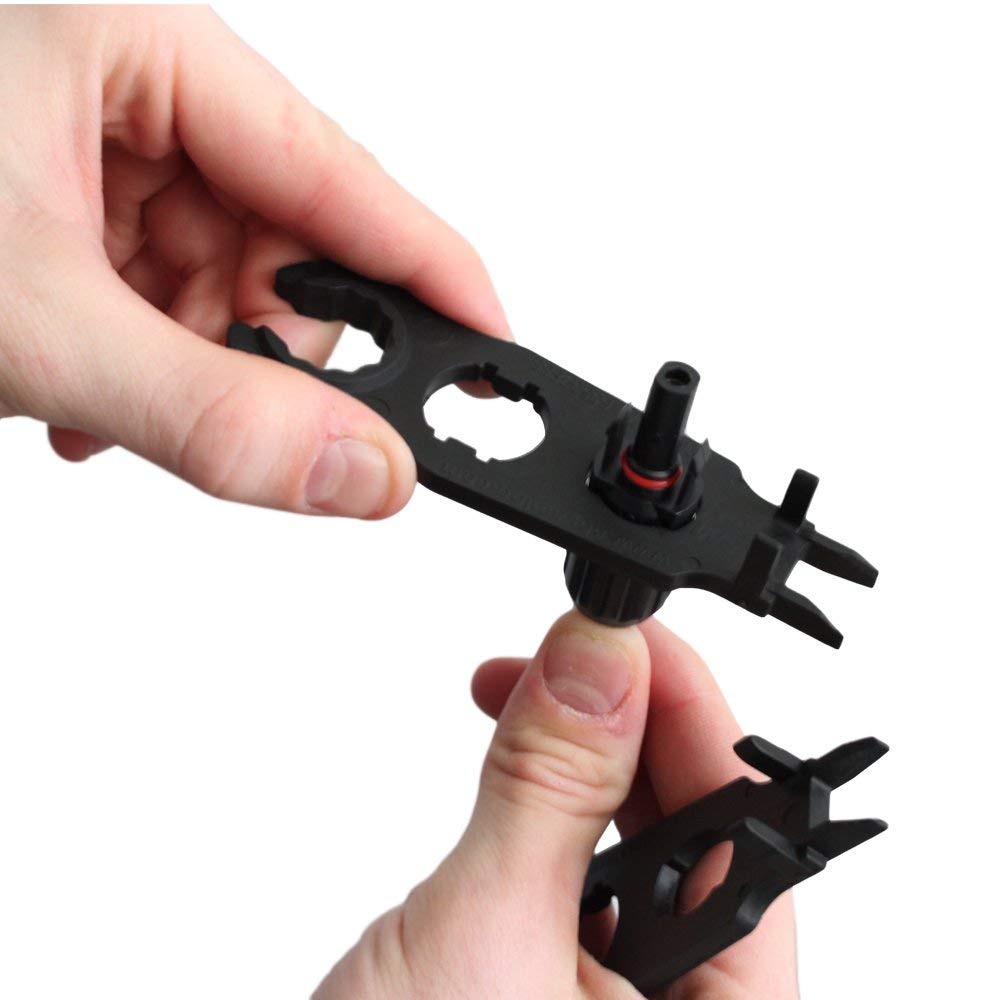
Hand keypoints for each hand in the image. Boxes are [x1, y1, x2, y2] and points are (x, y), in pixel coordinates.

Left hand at [0, 6, 506, 517]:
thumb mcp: (37, 326)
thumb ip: (210, 410)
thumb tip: (364, 466)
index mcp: (134, 42)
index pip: (337, 169)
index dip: (428, 270)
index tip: (493, 347)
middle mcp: (135, 83)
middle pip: (290, 238)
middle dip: (269, 343)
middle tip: (228, 409)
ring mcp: (108, 142)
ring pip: (237, 278)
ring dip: (202, 361)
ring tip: (114, 403)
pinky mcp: (84, 198)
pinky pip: (178, 289)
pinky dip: (159, 357)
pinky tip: (98, 390)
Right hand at [316, 612, 797, 998]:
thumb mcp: (484, 937)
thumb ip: (550, 789)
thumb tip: (600, 661)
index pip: (747, 826)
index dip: (691, 709)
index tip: (628, 634)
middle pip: (695, 819)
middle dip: (627, 720)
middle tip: (562, 656)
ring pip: (633, 831)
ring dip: (582, 750)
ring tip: (520, 697)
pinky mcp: (560, 979)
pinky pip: (579, 863)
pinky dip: (546, 799)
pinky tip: (513, 763)